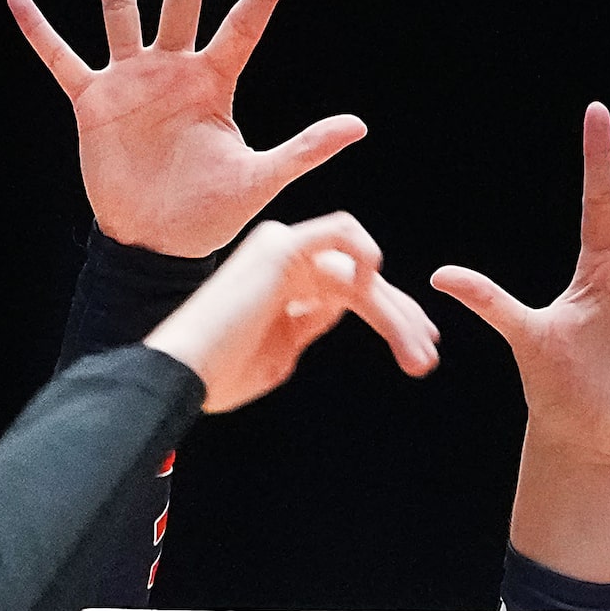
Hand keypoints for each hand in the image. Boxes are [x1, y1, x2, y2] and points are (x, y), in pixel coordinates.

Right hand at [9, 0, 364, 257]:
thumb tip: (359, 125)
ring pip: (121, 8)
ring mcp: (131, 81)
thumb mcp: (261, 179)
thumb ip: (305, 148)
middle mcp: (173, 70)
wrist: (156, 244)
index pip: (244, 24)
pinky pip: (62, 59)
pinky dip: (40, 32)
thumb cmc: (209, 215)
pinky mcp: (93, 101)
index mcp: (214, 82)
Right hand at [143, 213, 438, 411]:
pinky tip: (379, 296)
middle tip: (426, 357)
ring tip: (414, 354)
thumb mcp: (282, 349)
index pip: (351, 287)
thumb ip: (311, 322)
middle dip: (400, 317)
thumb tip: (347, 303)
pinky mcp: (282, 247)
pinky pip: (342, 235)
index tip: (422, 345)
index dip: (393, 313)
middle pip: (362, 278)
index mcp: (282, 278)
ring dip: (393, 312)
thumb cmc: (221, 372)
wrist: (183, 375)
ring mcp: (282, 246)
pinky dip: (367, 258)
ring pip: (359, 270)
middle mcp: (283, 254)